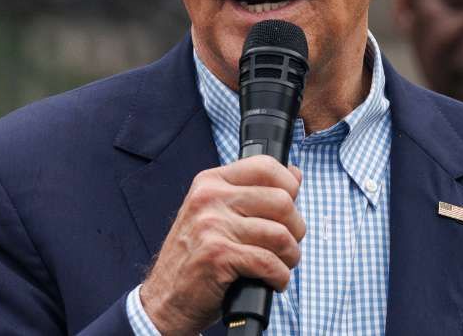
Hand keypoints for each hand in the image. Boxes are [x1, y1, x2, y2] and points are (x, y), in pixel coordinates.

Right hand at [138, 155, 304, 335]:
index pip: (265, 166)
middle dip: (296, 229)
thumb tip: (295, 174)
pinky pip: (270, 264)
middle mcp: (209, 198)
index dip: (289, 187)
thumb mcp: (217, 214)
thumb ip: (254, 193)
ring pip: (281, 235)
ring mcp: (212, 226)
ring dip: (290, 257)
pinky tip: (270, 281)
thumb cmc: (196, 257)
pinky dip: (280, 278)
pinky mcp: (218, 255)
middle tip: (285, 245)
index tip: (288, 209)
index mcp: (210, 182)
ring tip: (278, 265)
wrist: (166, 297)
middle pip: (282, 201)